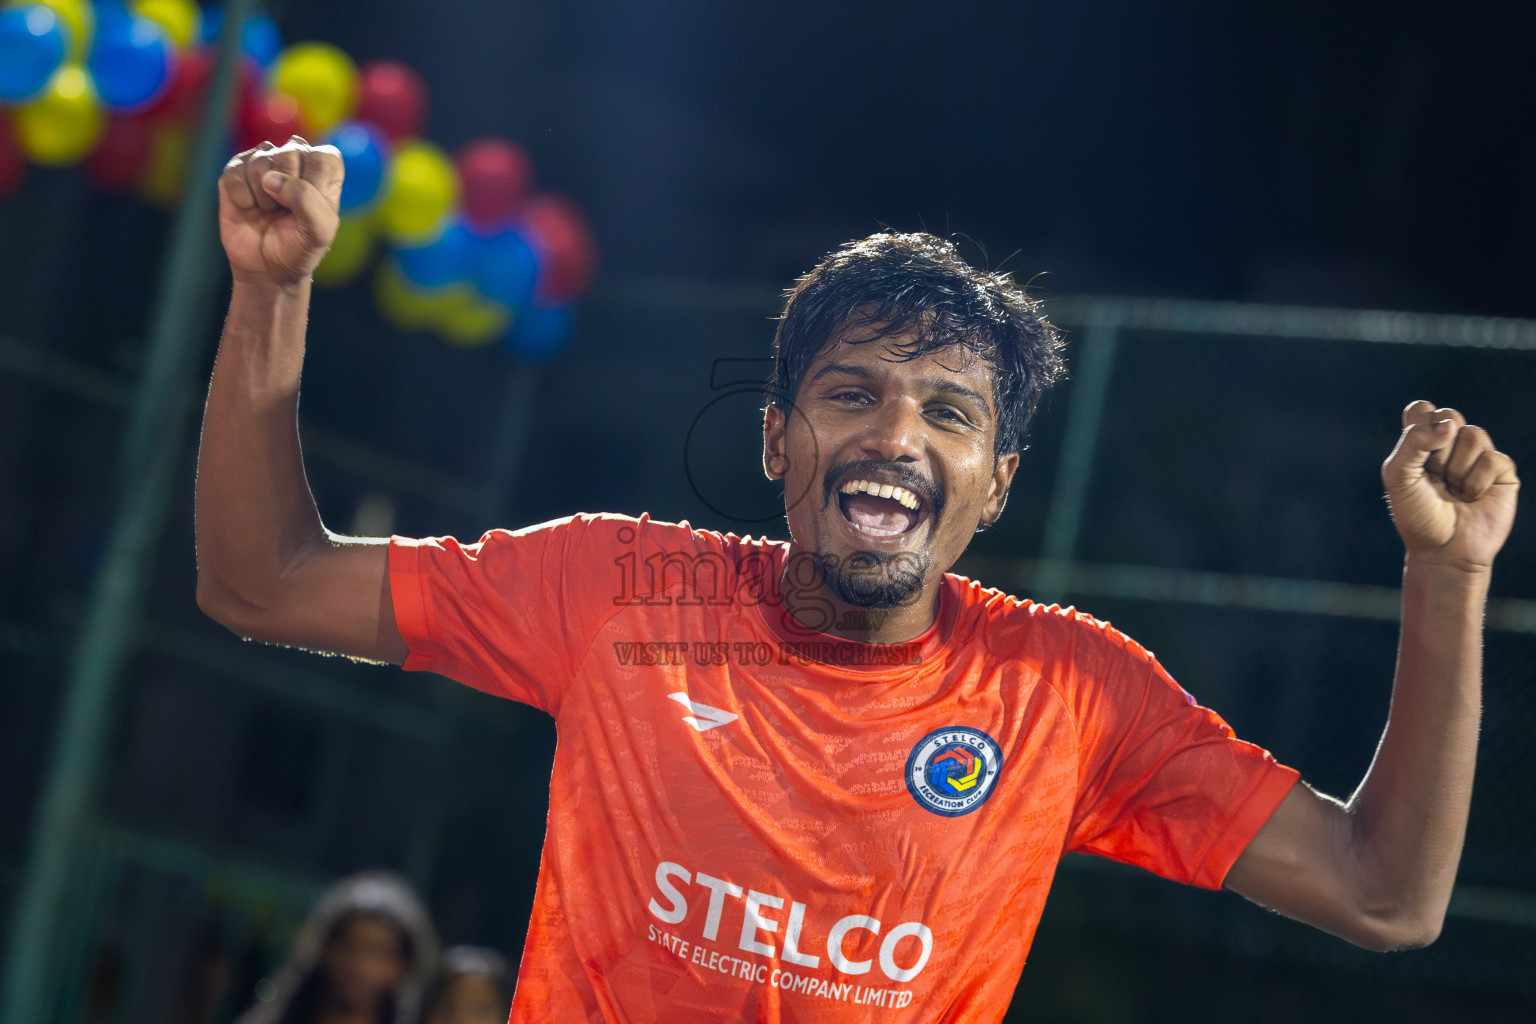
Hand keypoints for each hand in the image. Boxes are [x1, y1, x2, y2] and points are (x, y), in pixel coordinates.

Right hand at [218, 135, 343, 287]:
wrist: (267, 269)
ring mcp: (262, 163)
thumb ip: (306, 199)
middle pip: (291, 152)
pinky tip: (249, 209)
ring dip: (264, 197)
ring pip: (261, 161)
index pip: (324, 156)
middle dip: (288, 191)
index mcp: (323, 171)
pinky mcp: (235, 171)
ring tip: (268, 211)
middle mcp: (294, 160)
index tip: (311, 209)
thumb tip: (271, 178)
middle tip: (286, 212)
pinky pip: (235, 173)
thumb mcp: (319, 232)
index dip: (314, 183)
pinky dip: (242, 198)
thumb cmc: (299, 247)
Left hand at [1382, 401, 1519, 572]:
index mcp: (1422, 442)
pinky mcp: (1502, 471)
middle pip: (1449, 415)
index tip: (1415, 452)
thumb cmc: (1416, 514)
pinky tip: (1472, 498)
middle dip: (1437, 448)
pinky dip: (1476, 482)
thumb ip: (1413, 441)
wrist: (1443, 550)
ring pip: (1473, 435)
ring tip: (1453, 490)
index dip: (1420, 423)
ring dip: (1457, 468)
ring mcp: (1478, 456)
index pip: (1422, 408)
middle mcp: (1450, 444)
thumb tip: (1449, 425)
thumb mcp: (1399, 476)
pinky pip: (1493, 459)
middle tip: (1433, 476)